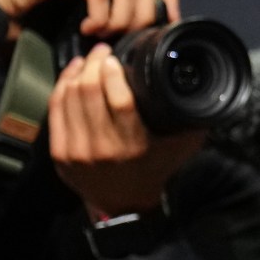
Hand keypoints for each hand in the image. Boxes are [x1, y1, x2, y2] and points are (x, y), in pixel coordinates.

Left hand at [50, 45, 206, 217]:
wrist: (123, 207)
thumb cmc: (153, 172)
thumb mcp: (180, 149)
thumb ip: (191, 121)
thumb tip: (204, 89)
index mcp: (133, 146)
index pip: (119, 101)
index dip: (112, 73)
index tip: (114, 57)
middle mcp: (102, 149)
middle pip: (89, 93)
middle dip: (94, 65)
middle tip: (102, 52)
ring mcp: (77, 152)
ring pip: (69, 97)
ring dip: (77, 73)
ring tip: (88, 61)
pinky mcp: (60, 153)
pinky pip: (55, 110)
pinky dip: (62, 87)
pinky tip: (71, 76)